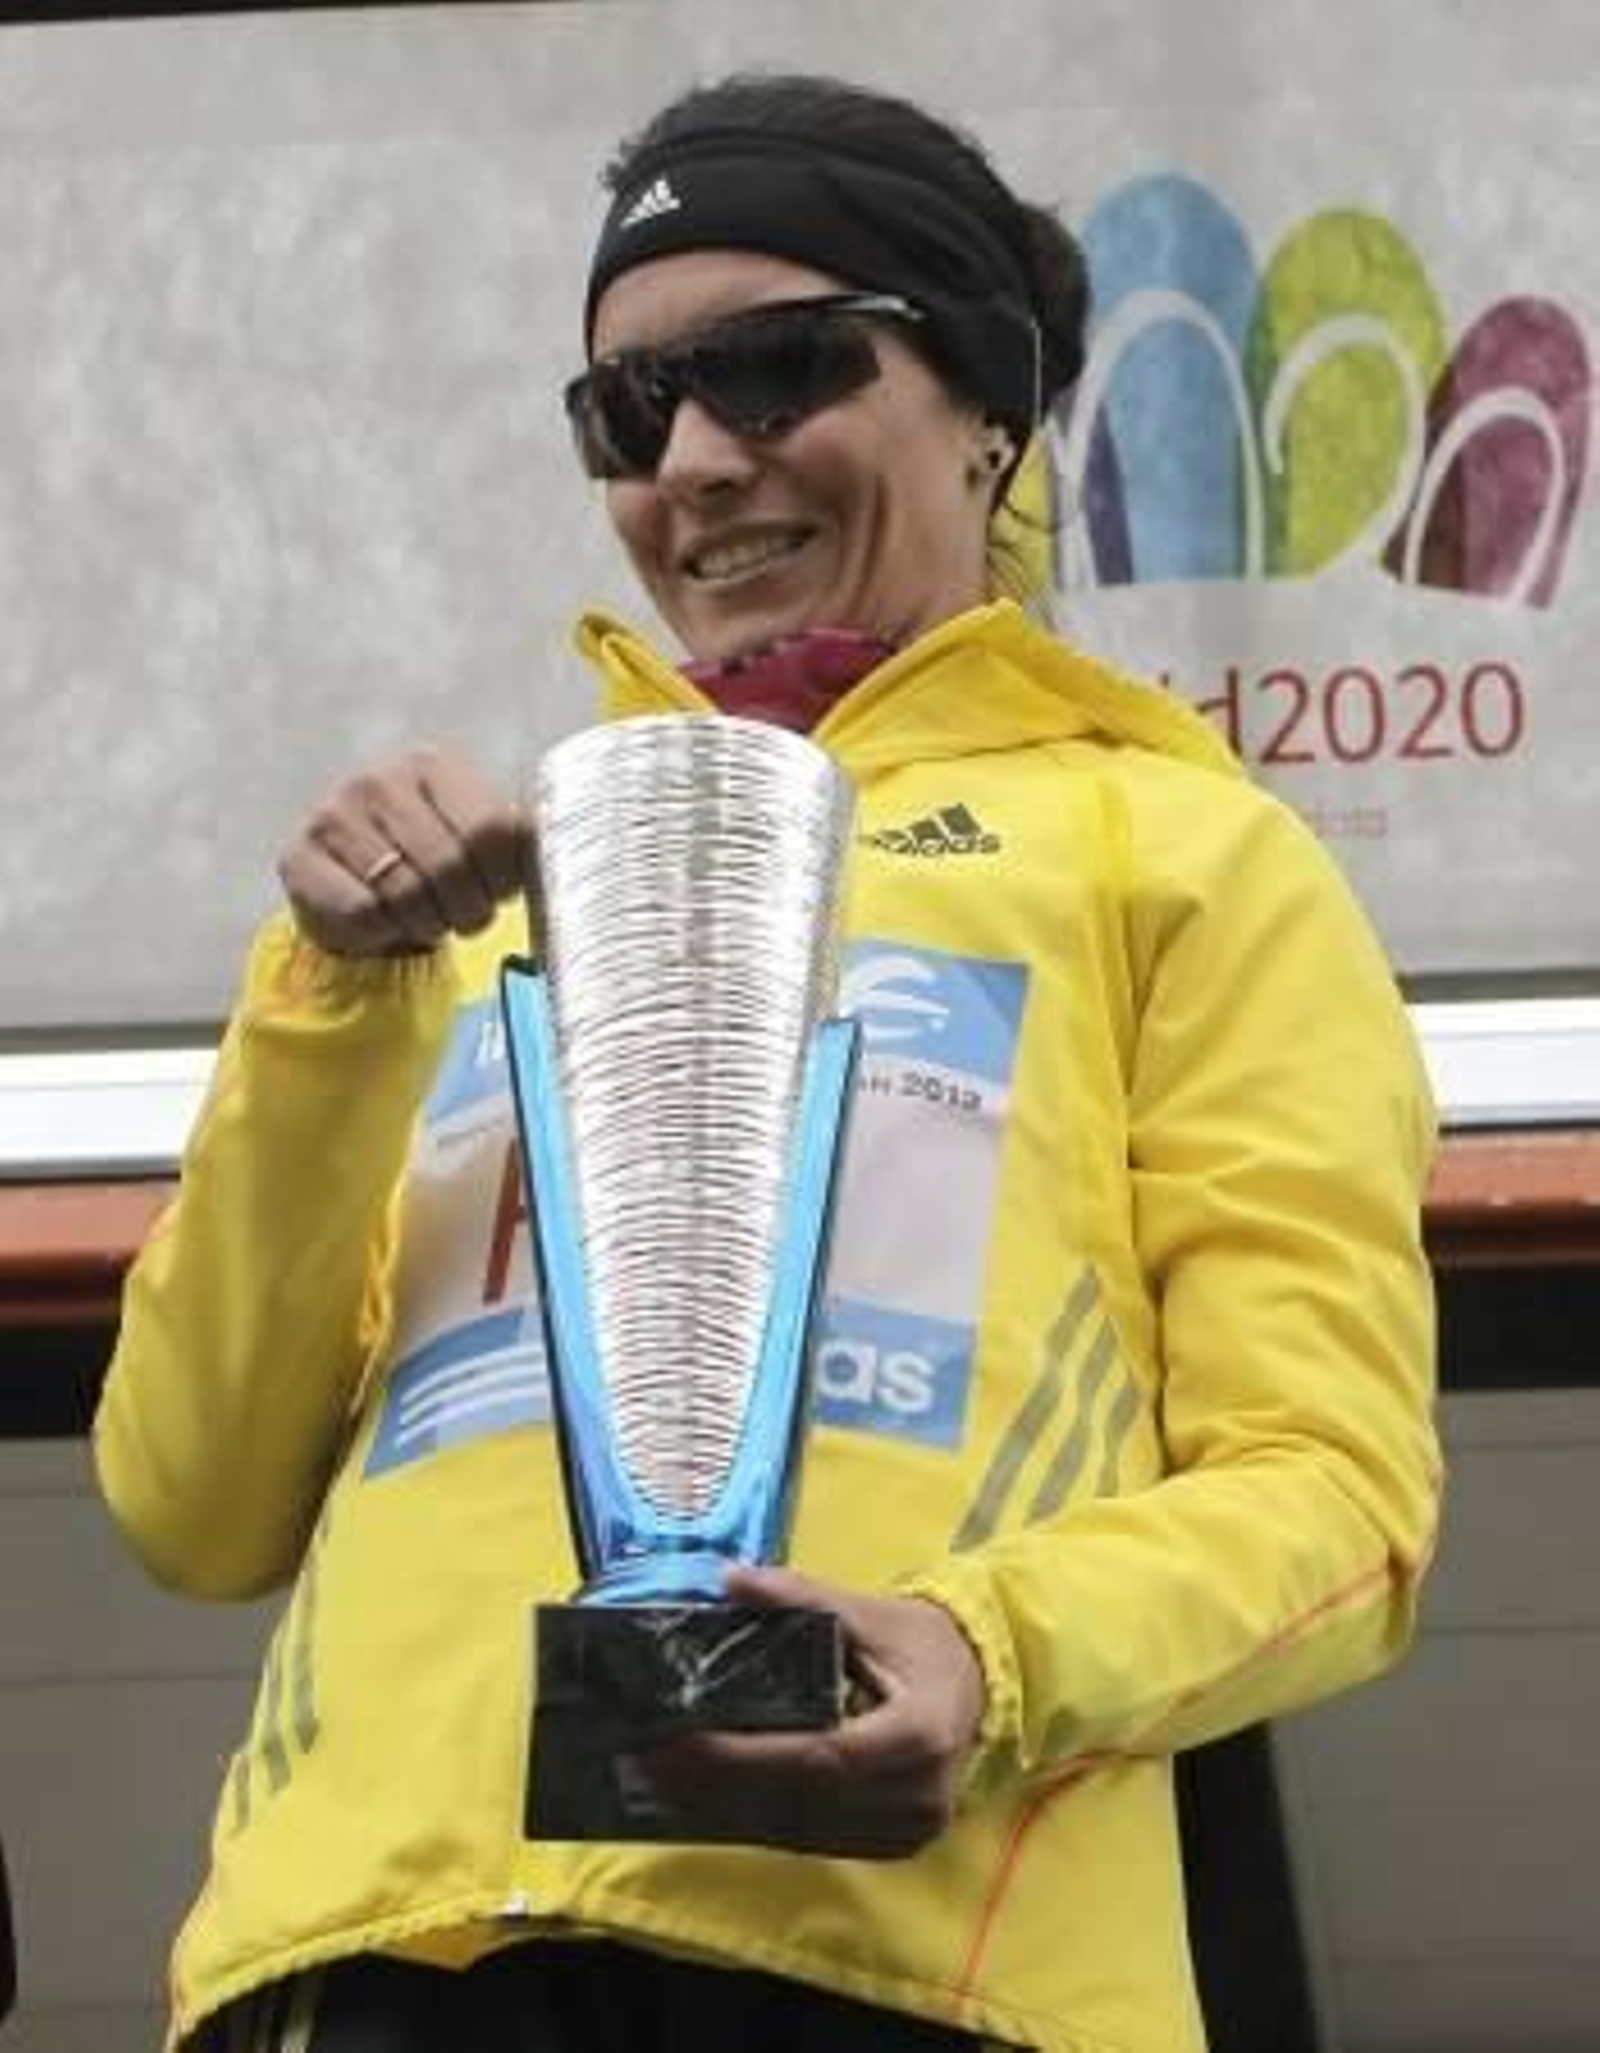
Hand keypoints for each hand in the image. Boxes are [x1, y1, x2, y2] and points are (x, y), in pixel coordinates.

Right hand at [278, 746, 531, 957]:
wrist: (356, 900)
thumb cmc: (431, 871)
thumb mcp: (477, 845)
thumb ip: (518, 843)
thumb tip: (568, 855)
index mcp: (435, 765)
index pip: (492, 829)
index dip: (504, 879)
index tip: (500, 893)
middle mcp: (380, 779)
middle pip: (451, 865)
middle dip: (468, 910)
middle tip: (466, 919)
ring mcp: (334, 813)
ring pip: (406, 894)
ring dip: (427, 924)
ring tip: (427, 919)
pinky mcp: (299, 856)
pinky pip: (363, 913)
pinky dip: (383, 932)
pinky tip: (382, 920)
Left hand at [644, 1564, 986, 1858]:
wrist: (978, 1683)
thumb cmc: (922, 1642)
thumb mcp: (866, 1610)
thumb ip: (799, 1596)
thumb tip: (730, 1579)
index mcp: (917, 1735)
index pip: (817, 1758)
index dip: (743, 1757)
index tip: (677, 1742)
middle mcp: (915, 1797)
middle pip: (798, 1803)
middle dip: (716, 1785)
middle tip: (647, 1758)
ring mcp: (905, 1832)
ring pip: (798, 1831)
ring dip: (726, 1809)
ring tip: (662, 1779)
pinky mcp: (891, 1846)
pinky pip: (811, 1840)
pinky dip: (758, 1819)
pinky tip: (709, 1799)